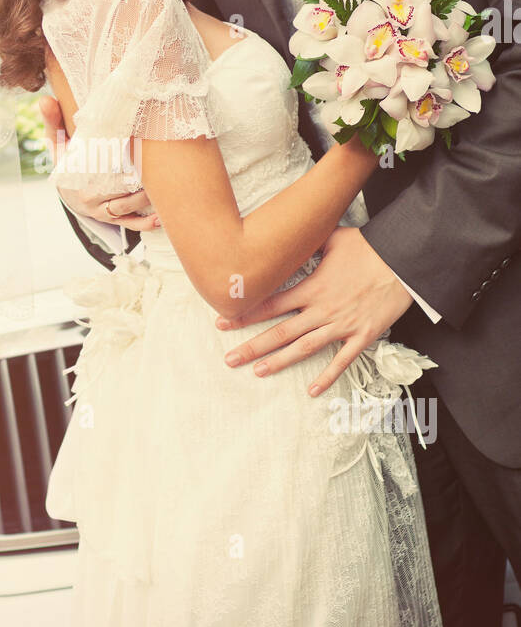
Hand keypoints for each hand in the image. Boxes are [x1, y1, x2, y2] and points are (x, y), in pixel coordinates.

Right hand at [37, 95, 159, 230]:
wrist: (67, 189)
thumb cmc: (67, 161)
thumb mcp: (57, 143)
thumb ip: (53, 121)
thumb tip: (44, 99)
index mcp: (77, 177)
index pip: (98, 169)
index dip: (116, 161)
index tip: (134, 151)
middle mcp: (89, 197)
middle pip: (116, 189)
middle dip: (138, 182)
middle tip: (158, 169)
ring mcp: (101, 209)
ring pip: (125, 206)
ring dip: (145, 200)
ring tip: (162, 187)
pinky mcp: (111, 218)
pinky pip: (129, 223)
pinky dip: (144, 223)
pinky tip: (159, 217)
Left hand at [215, 226, 413, 395]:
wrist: (404, 261)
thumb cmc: (370, 247)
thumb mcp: (333, 237)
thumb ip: (307, 243)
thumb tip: (288, 235)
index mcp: (312, 287)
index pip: (271, 304)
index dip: (245, 314)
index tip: (222, 321)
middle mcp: (322, 309)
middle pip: (281, 332)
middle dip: (252, 346)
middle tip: (229, 359)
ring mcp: (342, 325)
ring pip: (304, 348)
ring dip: (280, 362)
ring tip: (257, 372)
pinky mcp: (362, 335)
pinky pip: (342, 360)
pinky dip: (327, 377)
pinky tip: (312, 391)